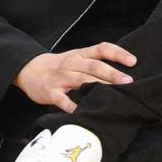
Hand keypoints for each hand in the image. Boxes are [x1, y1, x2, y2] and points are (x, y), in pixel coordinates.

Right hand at [14, 43, 136, 113]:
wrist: (28, 70)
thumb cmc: (60, 66)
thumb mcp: (76, 58)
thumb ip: (95, 63)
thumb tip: (123, 74)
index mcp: (80, 54)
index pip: (102, 49)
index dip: (118, 53)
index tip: (133, 62)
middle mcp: (72, 63)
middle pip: (94, 66)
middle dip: (112, 74)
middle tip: (129, 82)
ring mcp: (60, 78)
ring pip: (82, 81)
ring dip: (98, 88)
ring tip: (113, 96)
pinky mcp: (50, 92)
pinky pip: (63, 100)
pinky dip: (74, 106)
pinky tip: (85, 112)